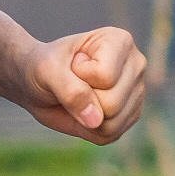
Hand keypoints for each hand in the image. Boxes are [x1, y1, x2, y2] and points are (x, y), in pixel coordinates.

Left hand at [23, 26, 147, 144]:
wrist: (38, 82)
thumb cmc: (44, 68)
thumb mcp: (48, 71)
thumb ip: (70, 91)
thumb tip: (96, 121)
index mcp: (120, 41)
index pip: (105, 76)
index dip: (79, 76)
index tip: (73, 64)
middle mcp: (136, 64)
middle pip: (112, 103)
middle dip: (83, 99)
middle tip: (75, 83)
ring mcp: (137, 92)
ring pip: (113, 123)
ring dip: (85, 116)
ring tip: (80, 96)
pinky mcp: (131, 115)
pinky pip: (111, 134)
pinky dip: (89, 128)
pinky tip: (84, 110)